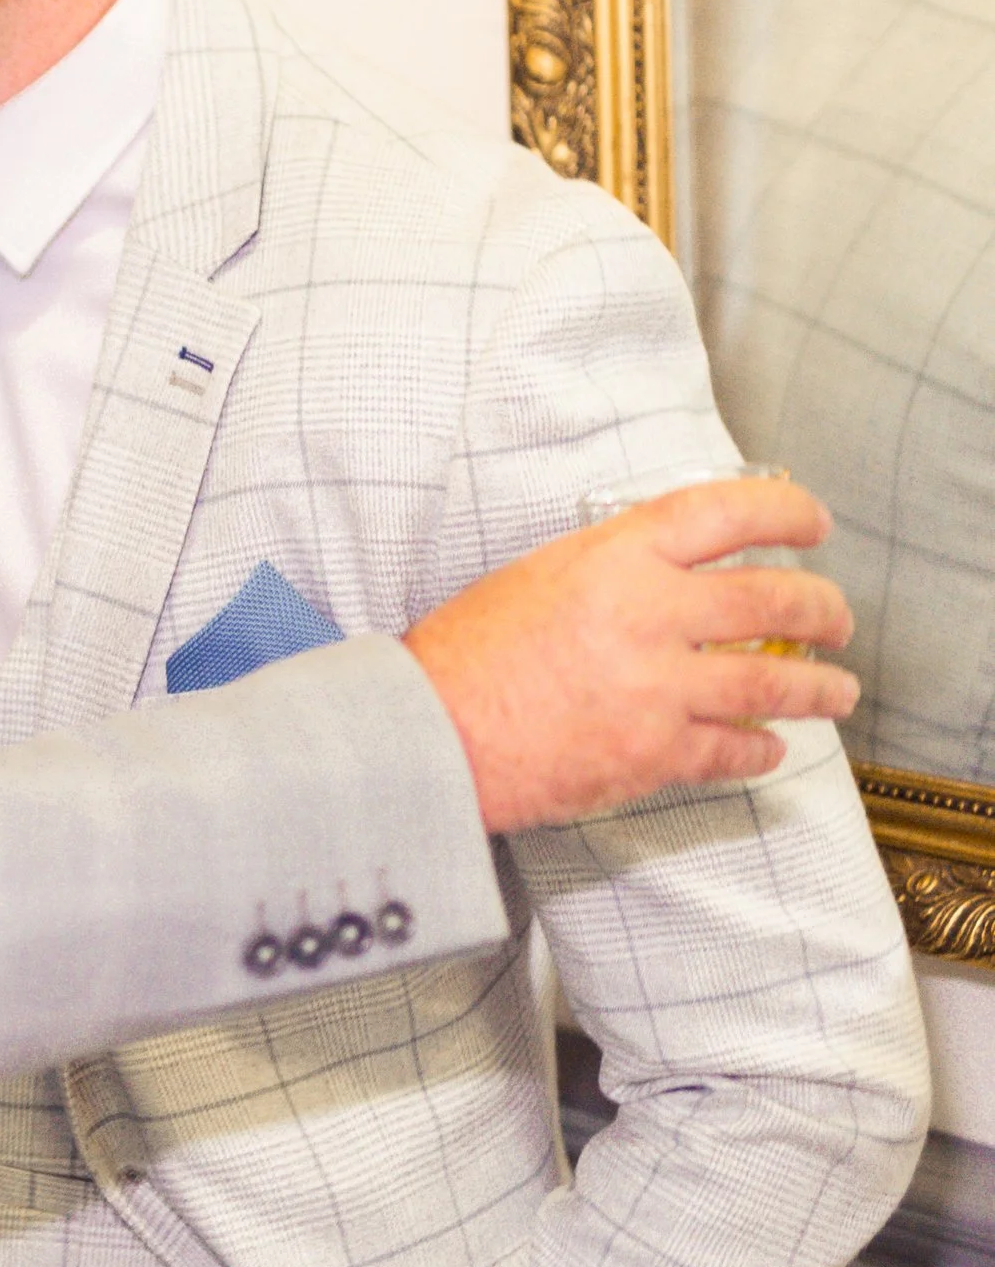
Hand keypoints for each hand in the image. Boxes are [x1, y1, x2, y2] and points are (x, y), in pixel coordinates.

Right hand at [403, 475, 858, 831]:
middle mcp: (649, 615)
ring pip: (774, 684)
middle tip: (836, 619)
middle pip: (774, 600)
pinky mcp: (654, 755)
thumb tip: (674, 574)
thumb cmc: (466, 654)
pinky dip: (760, 749)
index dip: (786, 510)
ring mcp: (659, 689)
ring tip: (837, 690)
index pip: (728, 512)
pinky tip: (768, 748)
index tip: (812, 521)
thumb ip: (614, 568)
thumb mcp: (540, 575)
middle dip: (823, 610)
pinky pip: (734, 751)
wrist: (430, 734)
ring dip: (818, 688)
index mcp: (616, 557)